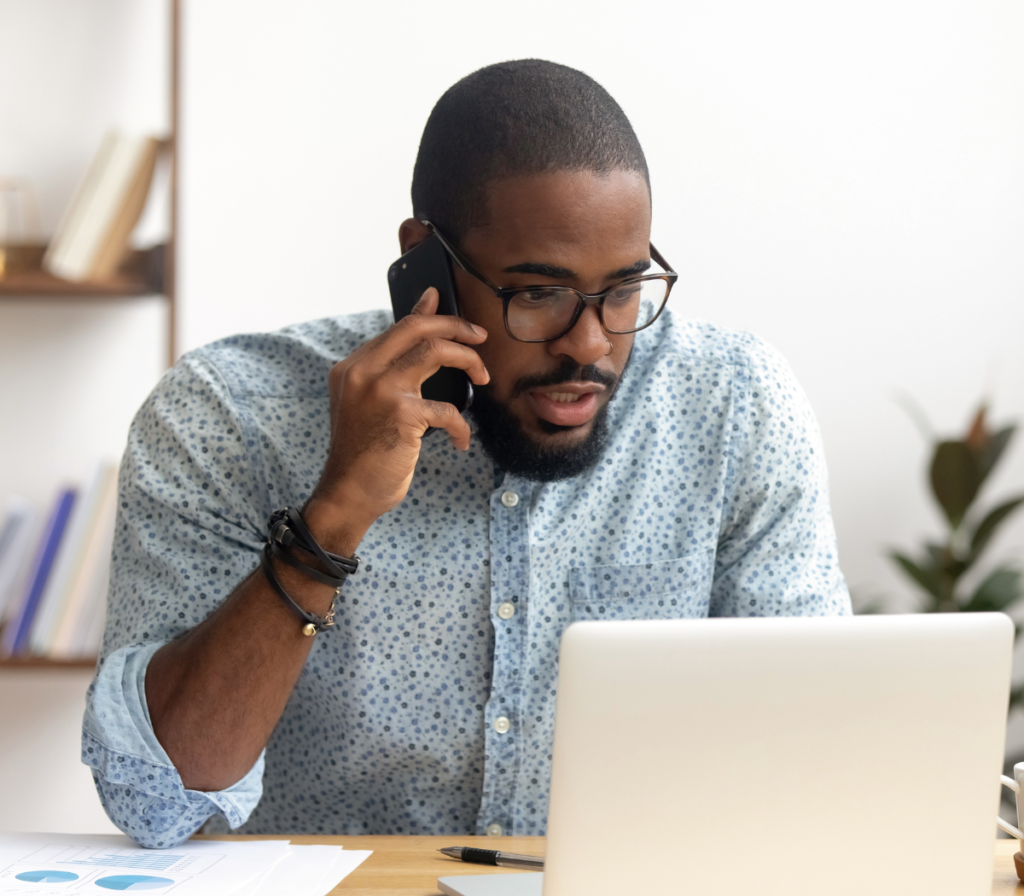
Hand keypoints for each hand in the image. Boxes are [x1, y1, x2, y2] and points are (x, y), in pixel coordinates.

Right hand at [304, 288, 488, 550]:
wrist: (347, 494)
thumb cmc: (364, 452)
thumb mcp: (371, 402)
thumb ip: (392, 368)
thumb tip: (423, 320)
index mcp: (352, 366)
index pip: (399, 328)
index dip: (434, 318)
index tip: (459, 320)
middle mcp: (362, 371)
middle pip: (416, 328)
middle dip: (456, 326)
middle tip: (481, 337)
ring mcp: (380, 390)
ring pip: (435, 351)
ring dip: (469, 361)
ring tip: (483, 377)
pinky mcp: (400, 414)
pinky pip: (447, 409)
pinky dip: (460, 426)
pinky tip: (460, 441)